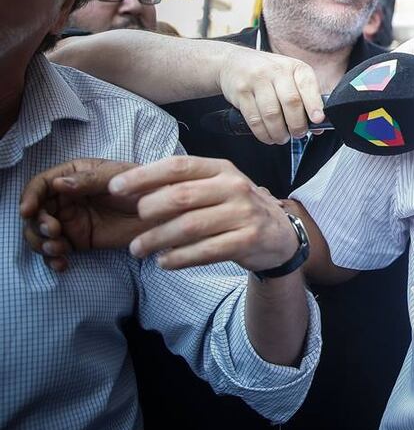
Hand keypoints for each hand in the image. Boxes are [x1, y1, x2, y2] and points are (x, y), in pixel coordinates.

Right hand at [20, 159, 146, 271]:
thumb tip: (58, 184)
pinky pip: (56, 249)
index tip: (28, 211)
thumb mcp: (120, 178)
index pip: (41, 184)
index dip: (30, 197)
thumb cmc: (147, 187)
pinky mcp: (78, 239)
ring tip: (58, 249)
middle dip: (37, 224)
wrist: (166, 214)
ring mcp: (71, 219)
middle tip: (53, 232)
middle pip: (36, 211)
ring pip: (41, 232)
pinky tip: (62, 264)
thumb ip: (90, 180)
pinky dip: (53, 258)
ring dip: (42, 243)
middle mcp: (67, 197)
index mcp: (74, 175)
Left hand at [112, 156, 299, 271]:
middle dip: (149, 210)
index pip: (178, 166)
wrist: (281, 234)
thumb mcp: (218, 187)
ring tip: (138, 249)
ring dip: (157, 239)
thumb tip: (136, 191)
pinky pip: (205, 251)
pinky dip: (179, 258)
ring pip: (190, 226)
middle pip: (181, 196)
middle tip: (134, 224)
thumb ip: (186, 186)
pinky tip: (164, 262)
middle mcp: (234, 187)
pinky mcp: (248, 240)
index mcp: (222, 169)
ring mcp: (243, 214)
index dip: (144, 176)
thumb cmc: (238, 209)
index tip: (116, 188)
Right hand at [217, 48, 324, 144]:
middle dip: (297, 125)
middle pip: (291, 102)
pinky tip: (268, 136)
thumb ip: (304, 98)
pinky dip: (263, 133)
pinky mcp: (240, 92)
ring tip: (282, 137)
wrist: (232, 62)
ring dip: (279, 132)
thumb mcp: (289, 77)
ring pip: (272, 114)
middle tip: (298, 134)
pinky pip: (254, 119)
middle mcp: (276, 70)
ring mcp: (257, 80)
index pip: (307, 85)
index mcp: (294, 67)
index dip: (314, 104)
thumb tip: (318, 127)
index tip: (318, 119)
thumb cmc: (267, 73)